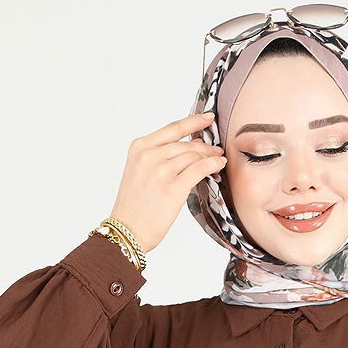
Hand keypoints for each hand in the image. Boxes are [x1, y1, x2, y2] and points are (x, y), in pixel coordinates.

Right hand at [108, 112, 226, 253]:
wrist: (128, 231)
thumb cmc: (135, 207)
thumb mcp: (140, 172)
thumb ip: (159, 157)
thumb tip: (190, 147)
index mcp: (140, 147)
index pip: (172, 129)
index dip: (193, 121)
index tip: (207, 117)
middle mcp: (149, 155)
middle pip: (185, 143)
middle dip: (204, 145)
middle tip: (216, 148)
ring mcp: (161, 171)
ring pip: (194, 155)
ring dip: (210, 155)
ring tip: (218, 158)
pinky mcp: (173, 187)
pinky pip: (200, 169)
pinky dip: (213, 165)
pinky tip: (219, 165)